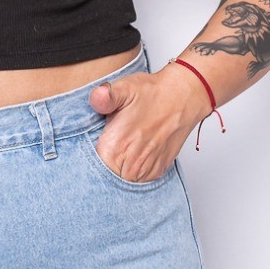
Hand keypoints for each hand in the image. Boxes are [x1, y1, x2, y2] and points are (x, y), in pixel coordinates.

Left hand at [88, 62, 211, 182]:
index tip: (92, 147)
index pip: (91, 168)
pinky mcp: (159, 169)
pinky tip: (132, 154)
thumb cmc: (152, 92)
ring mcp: (147, 168)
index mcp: (116, 147)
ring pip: (124, 181)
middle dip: (102, 165)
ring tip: (122, 148)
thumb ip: (105, 96)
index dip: (87, 159)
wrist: (183, 96)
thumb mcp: (125, 88)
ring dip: (119, 169)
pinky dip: (134, 170)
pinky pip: (140, 180)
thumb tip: (97, 97)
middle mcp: (132, 163)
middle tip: (107, 145)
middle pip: (106, 177)